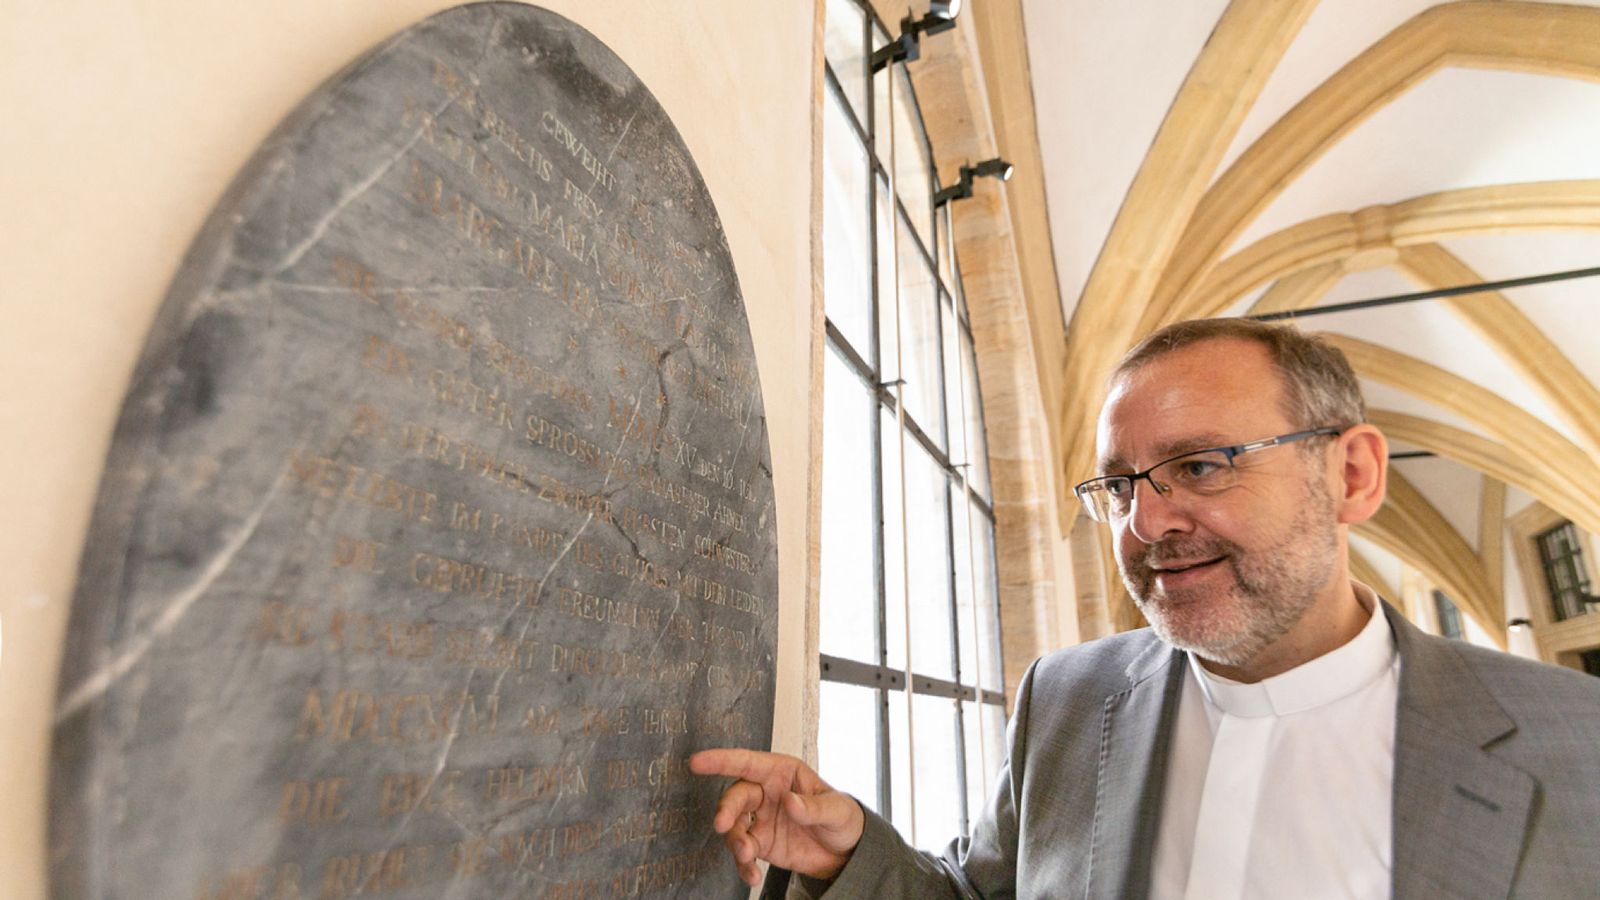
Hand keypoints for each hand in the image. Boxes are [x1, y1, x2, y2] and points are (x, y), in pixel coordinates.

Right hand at [690, 748, 865, 887]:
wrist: (846, 853)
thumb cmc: (843, 818)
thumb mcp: (838, 810)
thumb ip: (814, 807)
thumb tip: (790, 802)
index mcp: (782, 773)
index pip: (747, 762)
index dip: (721, 760)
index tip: (697, 762)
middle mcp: (766, 793)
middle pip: (736, 797)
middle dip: (727, 810)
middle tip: (723, 826)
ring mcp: (760, 819)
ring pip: (735, 826)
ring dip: (735, 841)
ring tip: (746, 856)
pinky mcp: (760, 844)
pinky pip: (743, 853)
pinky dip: (744, 866)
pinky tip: (753, 876)